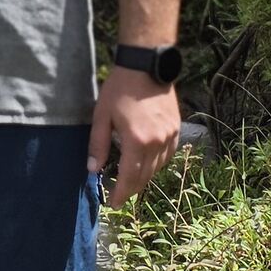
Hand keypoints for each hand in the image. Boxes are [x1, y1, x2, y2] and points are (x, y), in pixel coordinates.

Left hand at [87, 67, 180, 208]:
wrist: (146, 66)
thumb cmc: (120, 89)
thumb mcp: (102, 115)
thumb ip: (97, 144)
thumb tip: (93, 170)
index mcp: (137, 141)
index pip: (129, 177)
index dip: (121, 193)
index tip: (113, 204)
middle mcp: (157, 143)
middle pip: (145, 177)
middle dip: (131, 188)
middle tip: (118, 194)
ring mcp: (170, 137)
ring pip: (158, 168)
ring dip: (144, 177)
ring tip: (129, 179)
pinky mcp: (177, 130)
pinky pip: (167, 156)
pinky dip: (156, 164)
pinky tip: (145, 162)